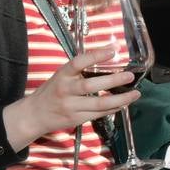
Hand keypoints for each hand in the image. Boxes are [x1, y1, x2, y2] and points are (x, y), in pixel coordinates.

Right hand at [2, 46, 138, 150]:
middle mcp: (66, 90)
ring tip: (135, 93)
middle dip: (113, 80)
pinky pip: (99, 114)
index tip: (113, 50)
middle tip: (130, 76)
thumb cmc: (51, 91)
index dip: (96, 55)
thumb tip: (107, 58)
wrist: (34, 114)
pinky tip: (124, 104)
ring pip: (99, 104)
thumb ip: (79, 70)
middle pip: (91, 86)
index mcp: (62, 75)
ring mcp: (71, 106)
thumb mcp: (61, 76)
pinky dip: (113, 109)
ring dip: (120, 99)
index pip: (78, 62)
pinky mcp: (76, 119)